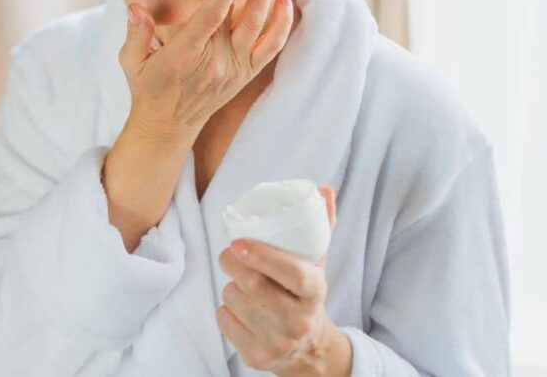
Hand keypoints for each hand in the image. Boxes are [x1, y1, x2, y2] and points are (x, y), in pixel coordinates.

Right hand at [119, 0, 293, 143]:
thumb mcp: (130, 62)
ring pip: (258, 23)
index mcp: (186, 54)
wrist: (168, 125)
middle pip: (238, 10)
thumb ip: (135, 34)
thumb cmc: (147, 87)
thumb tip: (135, 6)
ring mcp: (235, 68)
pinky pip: (271, 47)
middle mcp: (216, 61)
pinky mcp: (246, 73)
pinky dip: (281, 23)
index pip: (212, 13)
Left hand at [216, 186, 352, 375]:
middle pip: (252, 285)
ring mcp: (277, 342)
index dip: (263, 256)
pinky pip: (223, 320)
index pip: (292, 274)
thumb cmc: (304, 293)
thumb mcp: (316, 263)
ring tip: (242, 283)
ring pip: (233, 299)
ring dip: (229, 285)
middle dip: (232, 262)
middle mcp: (298, 322)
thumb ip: (319, 225)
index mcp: (315, 293)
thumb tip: (324, 188)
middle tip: (230, 252)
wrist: (308, 348)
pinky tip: (240, 308)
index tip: (238, 242)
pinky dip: (225, 309)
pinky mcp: (256, 357)